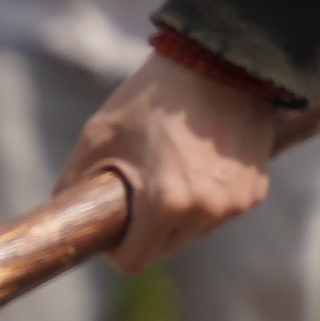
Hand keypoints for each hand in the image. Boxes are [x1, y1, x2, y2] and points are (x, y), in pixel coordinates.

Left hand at [72, 48, 285, 267]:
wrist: (221, 60)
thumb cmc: (153, 96)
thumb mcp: (99, 135)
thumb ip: (76, 183)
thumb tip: (64, 213)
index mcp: (165, 202)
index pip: (133, 261)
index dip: (115, 249)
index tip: (112, 226)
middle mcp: (206, 210)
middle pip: (164, 249)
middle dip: (146, 231)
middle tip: (137, 192)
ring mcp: (236, 202)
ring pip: (194, 232)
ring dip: (177, 216)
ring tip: (170, 170)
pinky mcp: (255, 190)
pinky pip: (220, 211)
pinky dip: (206, 198)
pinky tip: (199, 161)